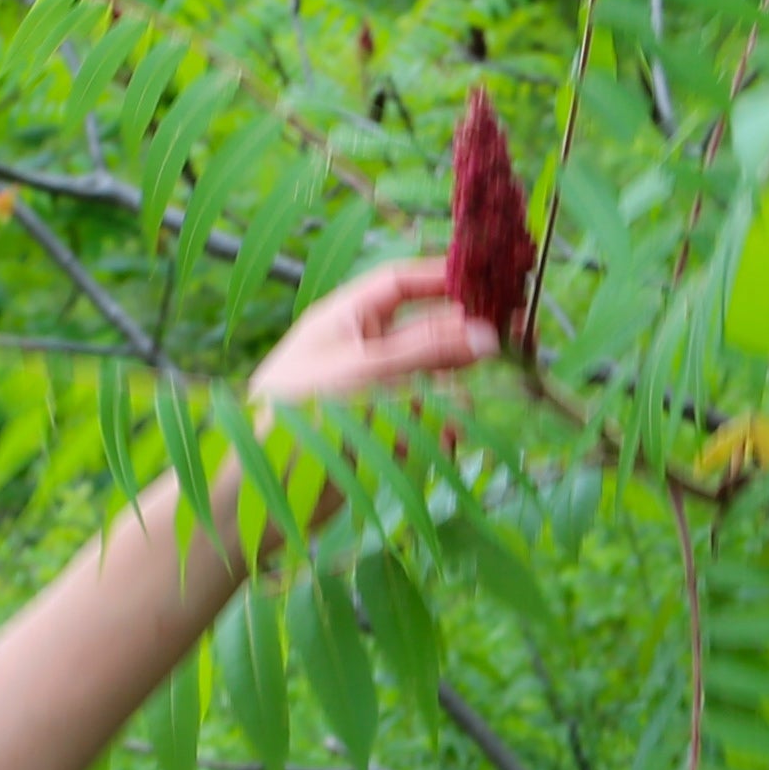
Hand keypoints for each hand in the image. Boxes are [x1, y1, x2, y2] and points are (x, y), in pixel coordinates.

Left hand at [244, 257, 501, 418]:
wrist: (258, 490)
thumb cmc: (298, 411)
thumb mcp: (365, 369)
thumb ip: (427, 350)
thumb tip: (487, 335)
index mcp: (345, 318)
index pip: (402, 284)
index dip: (444, 279)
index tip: (490, 281)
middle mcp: (360, 349)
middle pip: (425, 332)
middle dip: (460, 342)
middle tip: (509, 344)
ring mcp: (371, 393)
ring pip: (431, 382)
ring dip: (447, 397)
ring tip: (452, 419)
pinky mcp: (378, 434)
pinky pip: (421, 422)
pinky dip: (435, 430)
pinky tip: (441, 442)